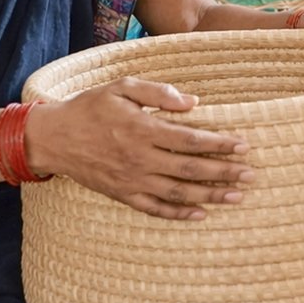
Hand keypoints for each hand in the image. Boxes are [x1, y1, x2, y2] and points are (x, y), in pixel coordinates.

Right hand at [25, 77, 253, 220]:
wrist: (53, 138)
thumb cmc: (90, 107)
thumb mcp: (121, 87)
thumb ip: (158, 92)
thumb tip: (193, 102)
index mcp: (142, 129)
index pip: (190, 140)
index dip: (220, 144)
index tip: (244, 146)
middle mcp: (140, 158)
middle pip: (190, 169)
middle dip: (224, 173)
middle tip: (250, 175)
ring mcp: (131, 180)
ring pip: (178, 193)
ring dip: (210, 196)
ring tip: (236, 197)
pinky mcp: (122, 194)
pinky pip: (155, 209)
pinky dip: (179, 215)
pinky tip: (200, 215)